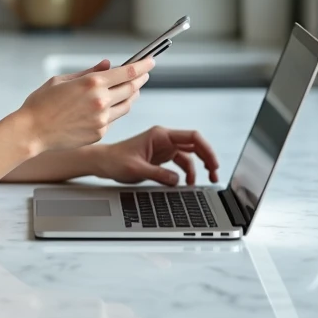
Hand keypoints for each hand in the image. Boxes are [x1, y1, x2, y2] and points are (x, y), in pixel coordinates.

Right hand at [18, 57, 153, 153]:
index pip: (128, 72)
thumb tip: (108, 65)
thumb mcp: (62, 80)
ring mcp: (102, 119)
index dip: (143, 66)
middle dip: (141, 79)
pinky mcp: (100, 133)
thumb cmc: (42, 103)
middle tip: (144, 74)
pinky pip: (113, 119)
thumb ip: (89, 72)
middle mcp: (101, 101)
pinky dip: (114, 111)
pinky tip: (108, 107)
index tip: (151, 61)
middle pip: (132, 88)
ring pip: (127, 105)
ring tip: (130, 89)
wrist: (32, 132)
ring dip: (131, 96)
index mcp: (92, 83)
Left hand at [93, 126, 218, 185]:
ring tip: (203, 182)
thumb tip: (178, 180)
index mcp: (160, 135)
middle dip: (207, 158)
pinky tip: (186, 183)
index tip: (213, 163)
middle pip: (194, 145)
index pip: (192, 136)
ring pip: (189, 155)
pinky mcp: (161, 157)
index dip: (206, 149)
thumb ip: (158, 174)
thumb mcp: (136, 169)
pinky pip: (180, 164)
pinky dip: (186, 173)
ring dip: (198, 168)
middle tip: (214, 173)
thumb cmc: (115, 160)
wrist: (103, 163)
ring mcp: (164, 148)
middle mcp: (164, 139)